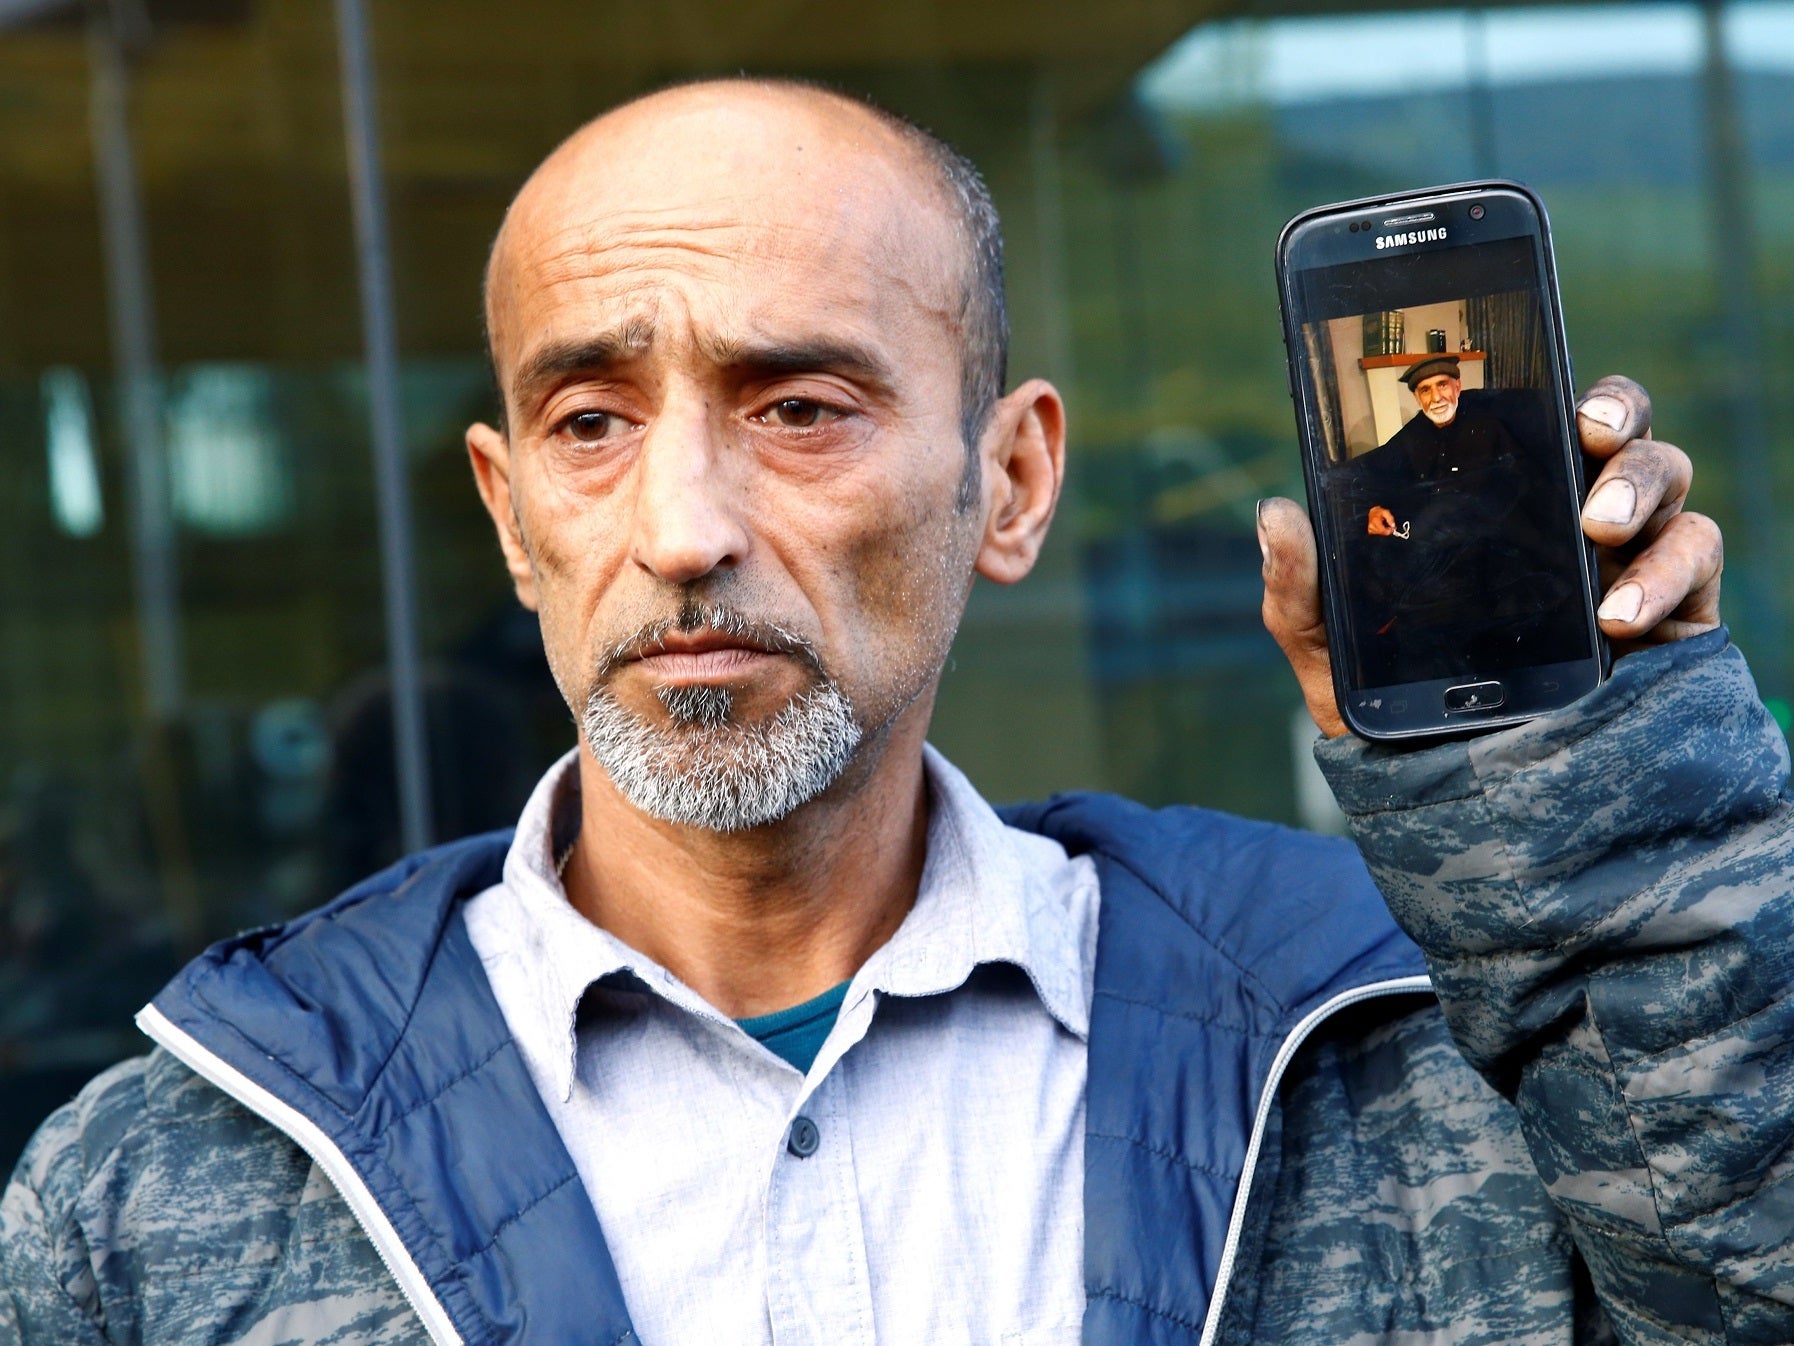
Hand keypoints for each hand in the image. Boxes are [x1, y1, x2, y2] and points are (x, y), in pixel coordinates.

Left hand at [1260, 374, 1723, 737]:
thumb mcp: (1335, 655)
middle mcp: (1572, 524)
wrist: (1456, 807)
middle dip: (1616, 414)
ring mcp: (1627, 565)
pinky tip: (1616, 614)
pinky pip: (1695, 563)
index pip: (1538, 424)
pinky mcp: (1671, 619)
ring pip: (1669, 483)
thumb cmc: (1400, 718)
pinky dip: (1666, 576)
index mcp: (1500, 512)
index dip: (1548, 388)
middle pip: (1618, 434)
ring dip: (1642, 487)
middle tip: (1587, 435)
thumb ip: (1301, 591)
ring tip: (1596, 529)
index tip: (1533, 384)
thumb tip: (1275, 513)